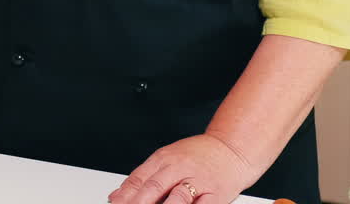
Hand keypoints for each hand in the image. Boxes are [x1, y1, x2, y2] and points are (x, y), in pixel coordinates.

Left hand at [108, 133, 255, 203]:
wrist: (232, 150)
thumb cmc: (199, 156)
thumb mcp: (168, 159)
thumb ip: (143, 177)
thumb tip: (116, 196)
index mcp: (165, 158)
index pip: (139, 178)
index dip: (125, 195)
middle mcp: (180, 167)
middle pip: (154, 187)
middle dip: (138, 203)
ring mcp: (198, 181)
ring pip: (176, 198)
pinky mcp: (216, 194)